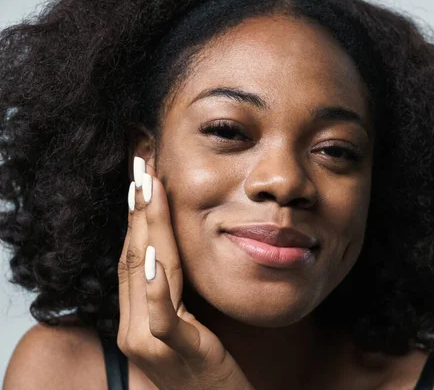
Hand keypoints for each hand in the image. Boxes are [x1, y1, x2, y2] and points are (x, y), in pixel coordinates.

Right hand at [117, 157, 253, 389]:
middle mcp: (134, 327)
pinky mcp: (178, 354)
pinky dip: (156, 287)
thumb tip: (176, 250)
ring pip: (144, 276)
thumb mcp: (187, 323)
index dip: (135, 212)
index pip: (133, 253)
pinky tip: (155, 257)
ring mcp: (150, 343)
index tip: (142, 172)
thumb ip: (175, 292)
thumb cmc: (204, 366)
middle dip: (138, 206)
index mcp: (136, 315)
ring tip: (148, 188)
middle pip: (134, 255)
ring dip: (146, 229)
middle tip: (141, 163)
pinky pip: (162, 319)